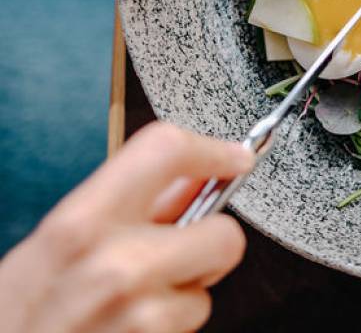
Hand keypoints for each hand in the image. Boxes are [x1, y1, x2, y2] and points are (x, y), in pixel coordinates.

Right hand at [0, 122, 254, 332]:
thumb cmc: (19, 312)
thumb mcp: (56, 246)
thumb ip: (128, 206)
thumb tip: (193, 179)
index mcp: (79, 223)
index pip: (165, 152)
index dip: (211, 150)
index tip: (234, 158)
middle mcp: (114, 264)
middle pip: (224, 233)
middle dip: (210, 245)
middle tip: (177, 254)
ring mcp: (136, 313)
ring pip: (208, 290)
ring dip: (182, 295)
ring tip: (131, 303)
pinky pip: (190, 324)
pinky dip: (169, 328)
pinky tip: (128, 329)